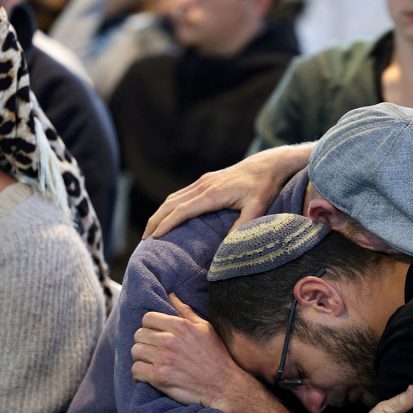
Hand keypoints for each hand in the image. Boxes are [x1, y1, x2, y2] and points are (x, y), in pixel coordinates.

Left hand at [131, 294, 287, 412]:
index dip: (150, 326)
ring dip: (141, 357)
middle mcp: (170, 341)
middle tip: (153, 349)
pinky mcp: (159, 377)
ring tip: (151, 361)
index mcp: (180, 326)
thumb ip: (186, 310)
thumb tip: (171, 295)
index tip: (155, 334)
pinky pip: (136, 370)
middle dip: (145, 341)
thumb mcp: (205, 327)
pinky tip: (149, 374)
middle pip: (139, 334)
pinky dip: (140, 373)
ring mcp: (163, 359)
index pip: (148, 318)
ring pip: (135, 351)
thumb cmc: (216, 355)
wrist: (223, 385)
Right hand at [143, 143, 314, 238]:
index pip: (182, 210)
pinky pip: (181, 193)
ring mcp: (203, 181)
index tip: (154, 237)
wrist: (267, 165)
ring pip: (173, 197)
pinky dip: (170, 206)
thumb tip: (226, 247)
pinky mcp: (206, 180)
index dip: (166, 224)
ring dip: (160, 212)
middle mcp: (203, 185)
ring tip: (151, 230)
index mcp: (212, 194)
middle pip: (171, 203)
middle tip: (145, 239)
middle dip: (156, 220)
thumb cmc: (263, 187)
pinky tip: (168, 215)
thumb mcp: (256, 209)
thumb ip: (241, 227)